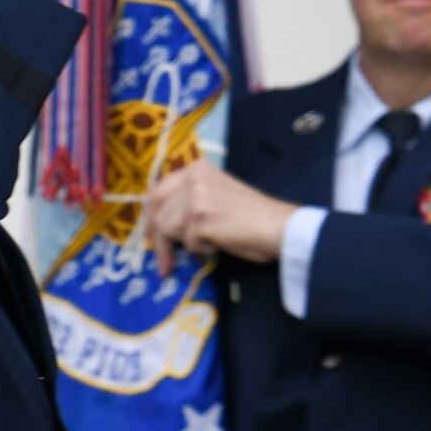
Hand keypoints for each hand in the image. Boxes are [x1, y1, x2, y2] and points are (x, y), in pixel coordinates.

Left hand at [145, 161, 295, 276]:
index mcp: (196, 169)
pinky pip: (188, 242)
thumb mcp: (217, 196)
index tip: (153, 237)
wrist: (278, 226)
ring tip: (210, 246)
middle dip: (158, 239)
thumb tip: (164, 224)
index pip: (158, 191)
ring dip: (187, 245)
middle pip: (157, 211)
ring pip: (169, 229)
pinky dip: (202, 250)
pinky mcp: (199, 217)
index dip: (152, 217)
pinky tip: (220, 245)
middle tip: (164, 261)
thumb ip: (191, 199)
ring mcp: (195, 196)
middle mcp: (192, 177)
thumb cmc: (253, 217)